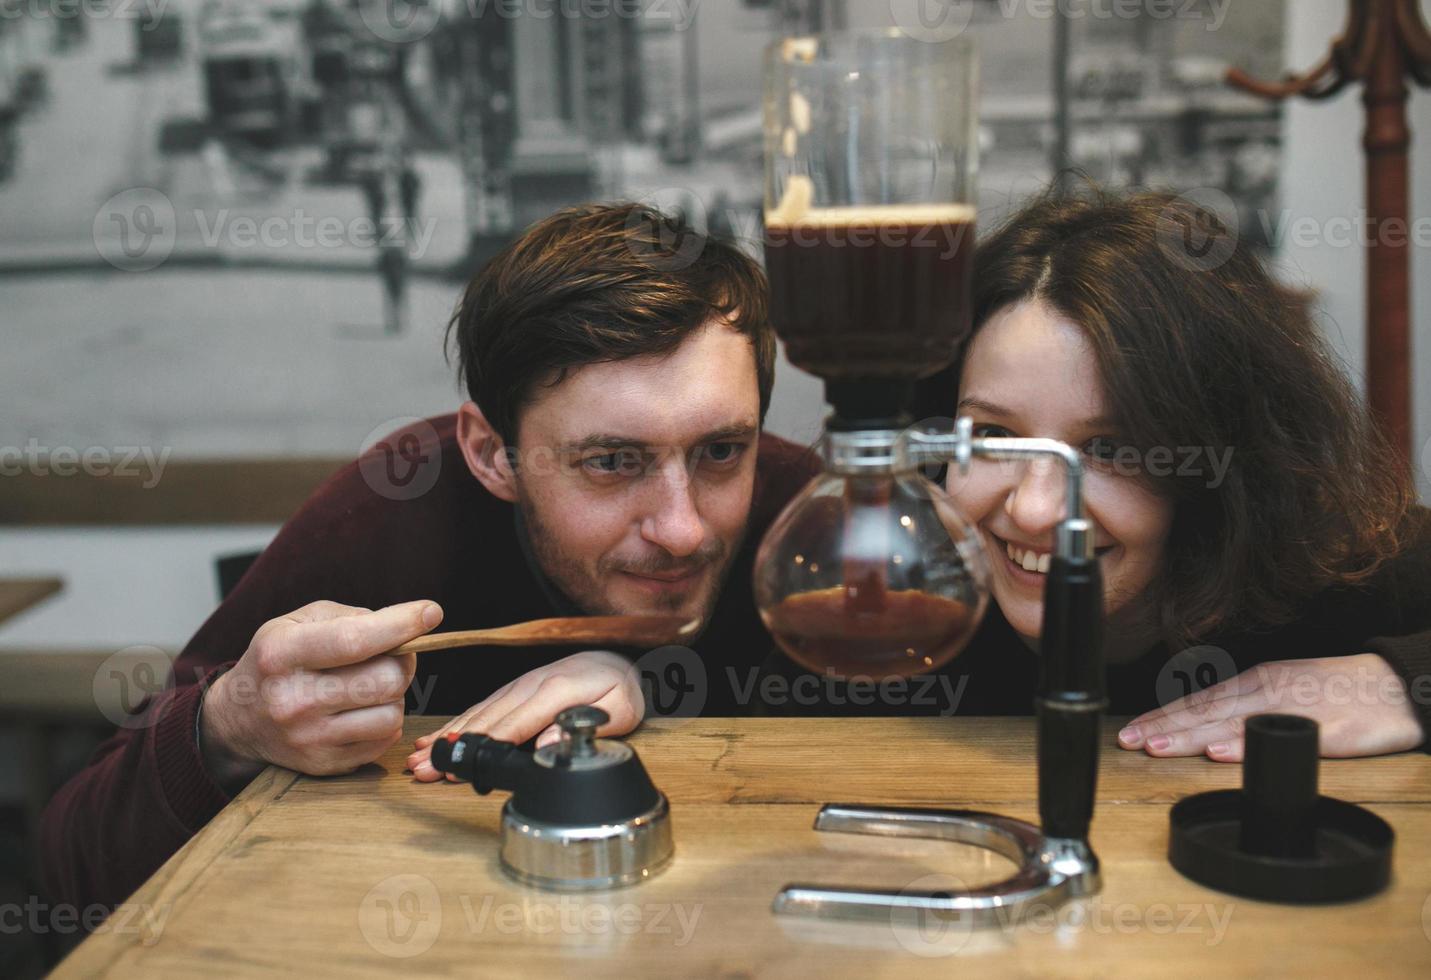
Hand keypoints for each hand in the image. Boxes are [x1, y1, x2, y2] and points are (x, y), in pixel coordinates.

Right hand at [201, 599, 441, 786]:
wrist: (238, 718)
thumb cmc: (278, 659)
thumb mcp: (298, 622)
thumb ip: (351, 617)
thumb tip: (407, 625)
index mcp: (282, 654)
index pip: (354, 640)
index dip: (401, 625)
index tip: (431, 613)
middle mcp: (292, 700)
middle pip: (385, 680)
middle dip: (401, 662)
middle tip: (390, 655)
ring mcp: (308, 738)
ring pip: (392, 713)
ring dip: (394, 694)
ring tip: (371, 685)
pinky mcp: (323, 764)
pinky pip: (384, 740)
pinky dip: (385, 720)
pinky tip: (363, 709)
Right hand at [406, 650, 643, 781]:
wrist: (615, 658)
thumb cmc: (619, 688)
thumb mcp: (620, 710)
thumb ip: (586, 727)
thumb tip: (548, 747)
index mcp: (557, 689)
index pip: (516, 722)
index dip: (487, 746)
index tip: (462, 766)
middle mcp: (531, 684)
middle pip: (488, 720)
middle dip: (455, 747)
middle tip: (424, 770)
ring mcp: (519, 685)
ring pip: (477, 714)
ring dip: (448, 737)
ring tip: (418, 760)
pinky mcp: (513, 690)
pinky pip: (481, 707)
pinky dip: (455, 724)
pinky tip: (435, 739)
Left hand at [1118, 653, 1424, 761]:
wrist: (1398, 686)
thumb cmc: (1339, 691)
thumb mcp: (1283, 690)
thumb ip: (1247, 708)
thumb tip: (1206, 729)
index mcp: (1257, 683)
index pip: (1199, 702)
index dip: (1163, 718)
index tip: (1130, 733)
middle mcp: (1268, 691)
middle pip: (1207, 712)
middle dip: (1164, 728)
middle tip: (1128, 743)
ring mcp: (1295, 709)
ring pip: (1232, 724)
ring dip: (1191, 737)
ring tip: (1157, 748)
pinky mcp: (1326, 730)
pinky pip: (1282, 738)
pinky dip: (1247, 745)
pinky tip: (1221, 754)